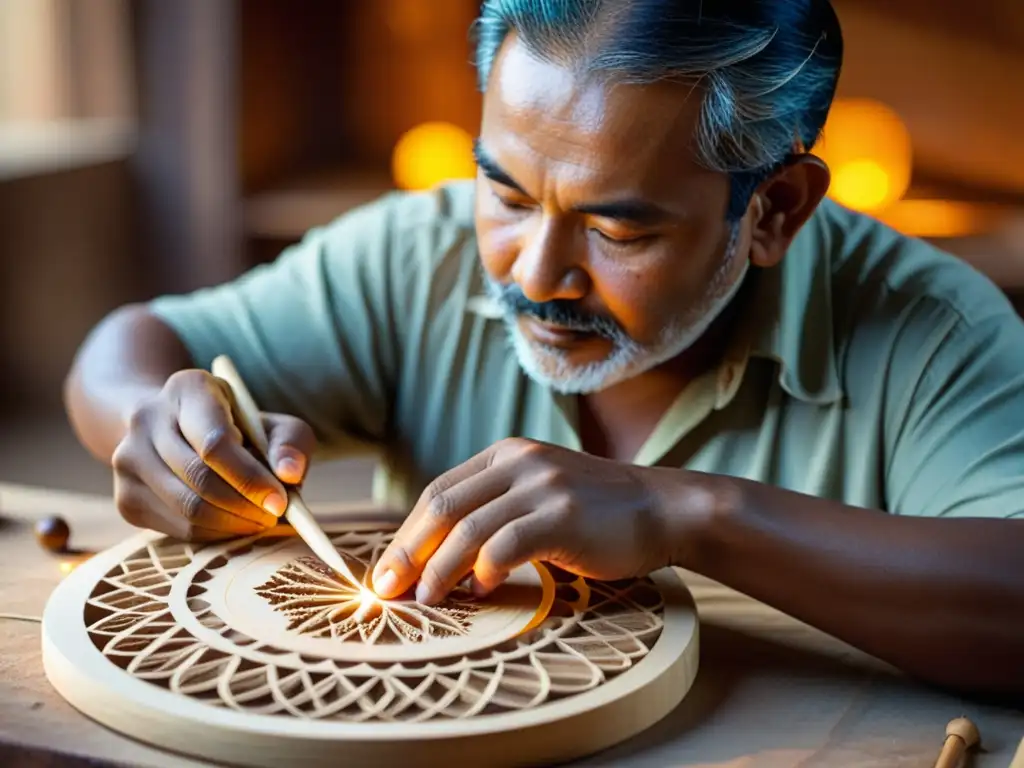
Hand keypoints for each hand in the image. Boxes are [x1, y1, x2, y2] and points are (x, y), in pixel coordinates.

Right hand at [111, 369, 315, 540]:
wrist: (172, 430)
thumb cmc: (235, 427)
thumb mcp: (269, 421)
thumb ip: (290, 442)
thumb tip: (290, 474)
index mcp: (187, 389)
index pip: (215, 441)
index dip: (250, 477)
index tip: (279, 502)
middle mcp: (147, 418)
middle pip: (200, 477)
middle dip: (245, 505)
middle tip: (273, 516)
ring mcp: (128, 459)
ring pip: (187, 508)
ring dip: (232, 524)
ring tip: (258, 520)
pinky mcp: (125, 497)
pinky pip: (176, 528)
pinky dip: (213, 534)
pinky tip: (232, 523)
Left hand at [370, 438, 681, 604]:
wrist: (661, 508)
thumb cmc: (596, 512)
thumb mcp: (539, 491)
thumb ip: (496, 507)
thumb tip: (438, 554)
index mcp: (505, 454)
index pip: (438, 492)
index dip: (406, 534)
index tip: (388, 570)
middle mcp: (518, 462)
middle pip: (442, 508)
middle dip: (407, 553)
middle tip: (386, 590)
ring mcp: (541, 486)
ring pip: (467, 530)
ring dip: (438, 571)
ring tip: (427, 601)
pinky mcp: (560, 515)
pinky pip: (504, 546)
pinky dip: (483, 572)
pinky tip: (480, 590)